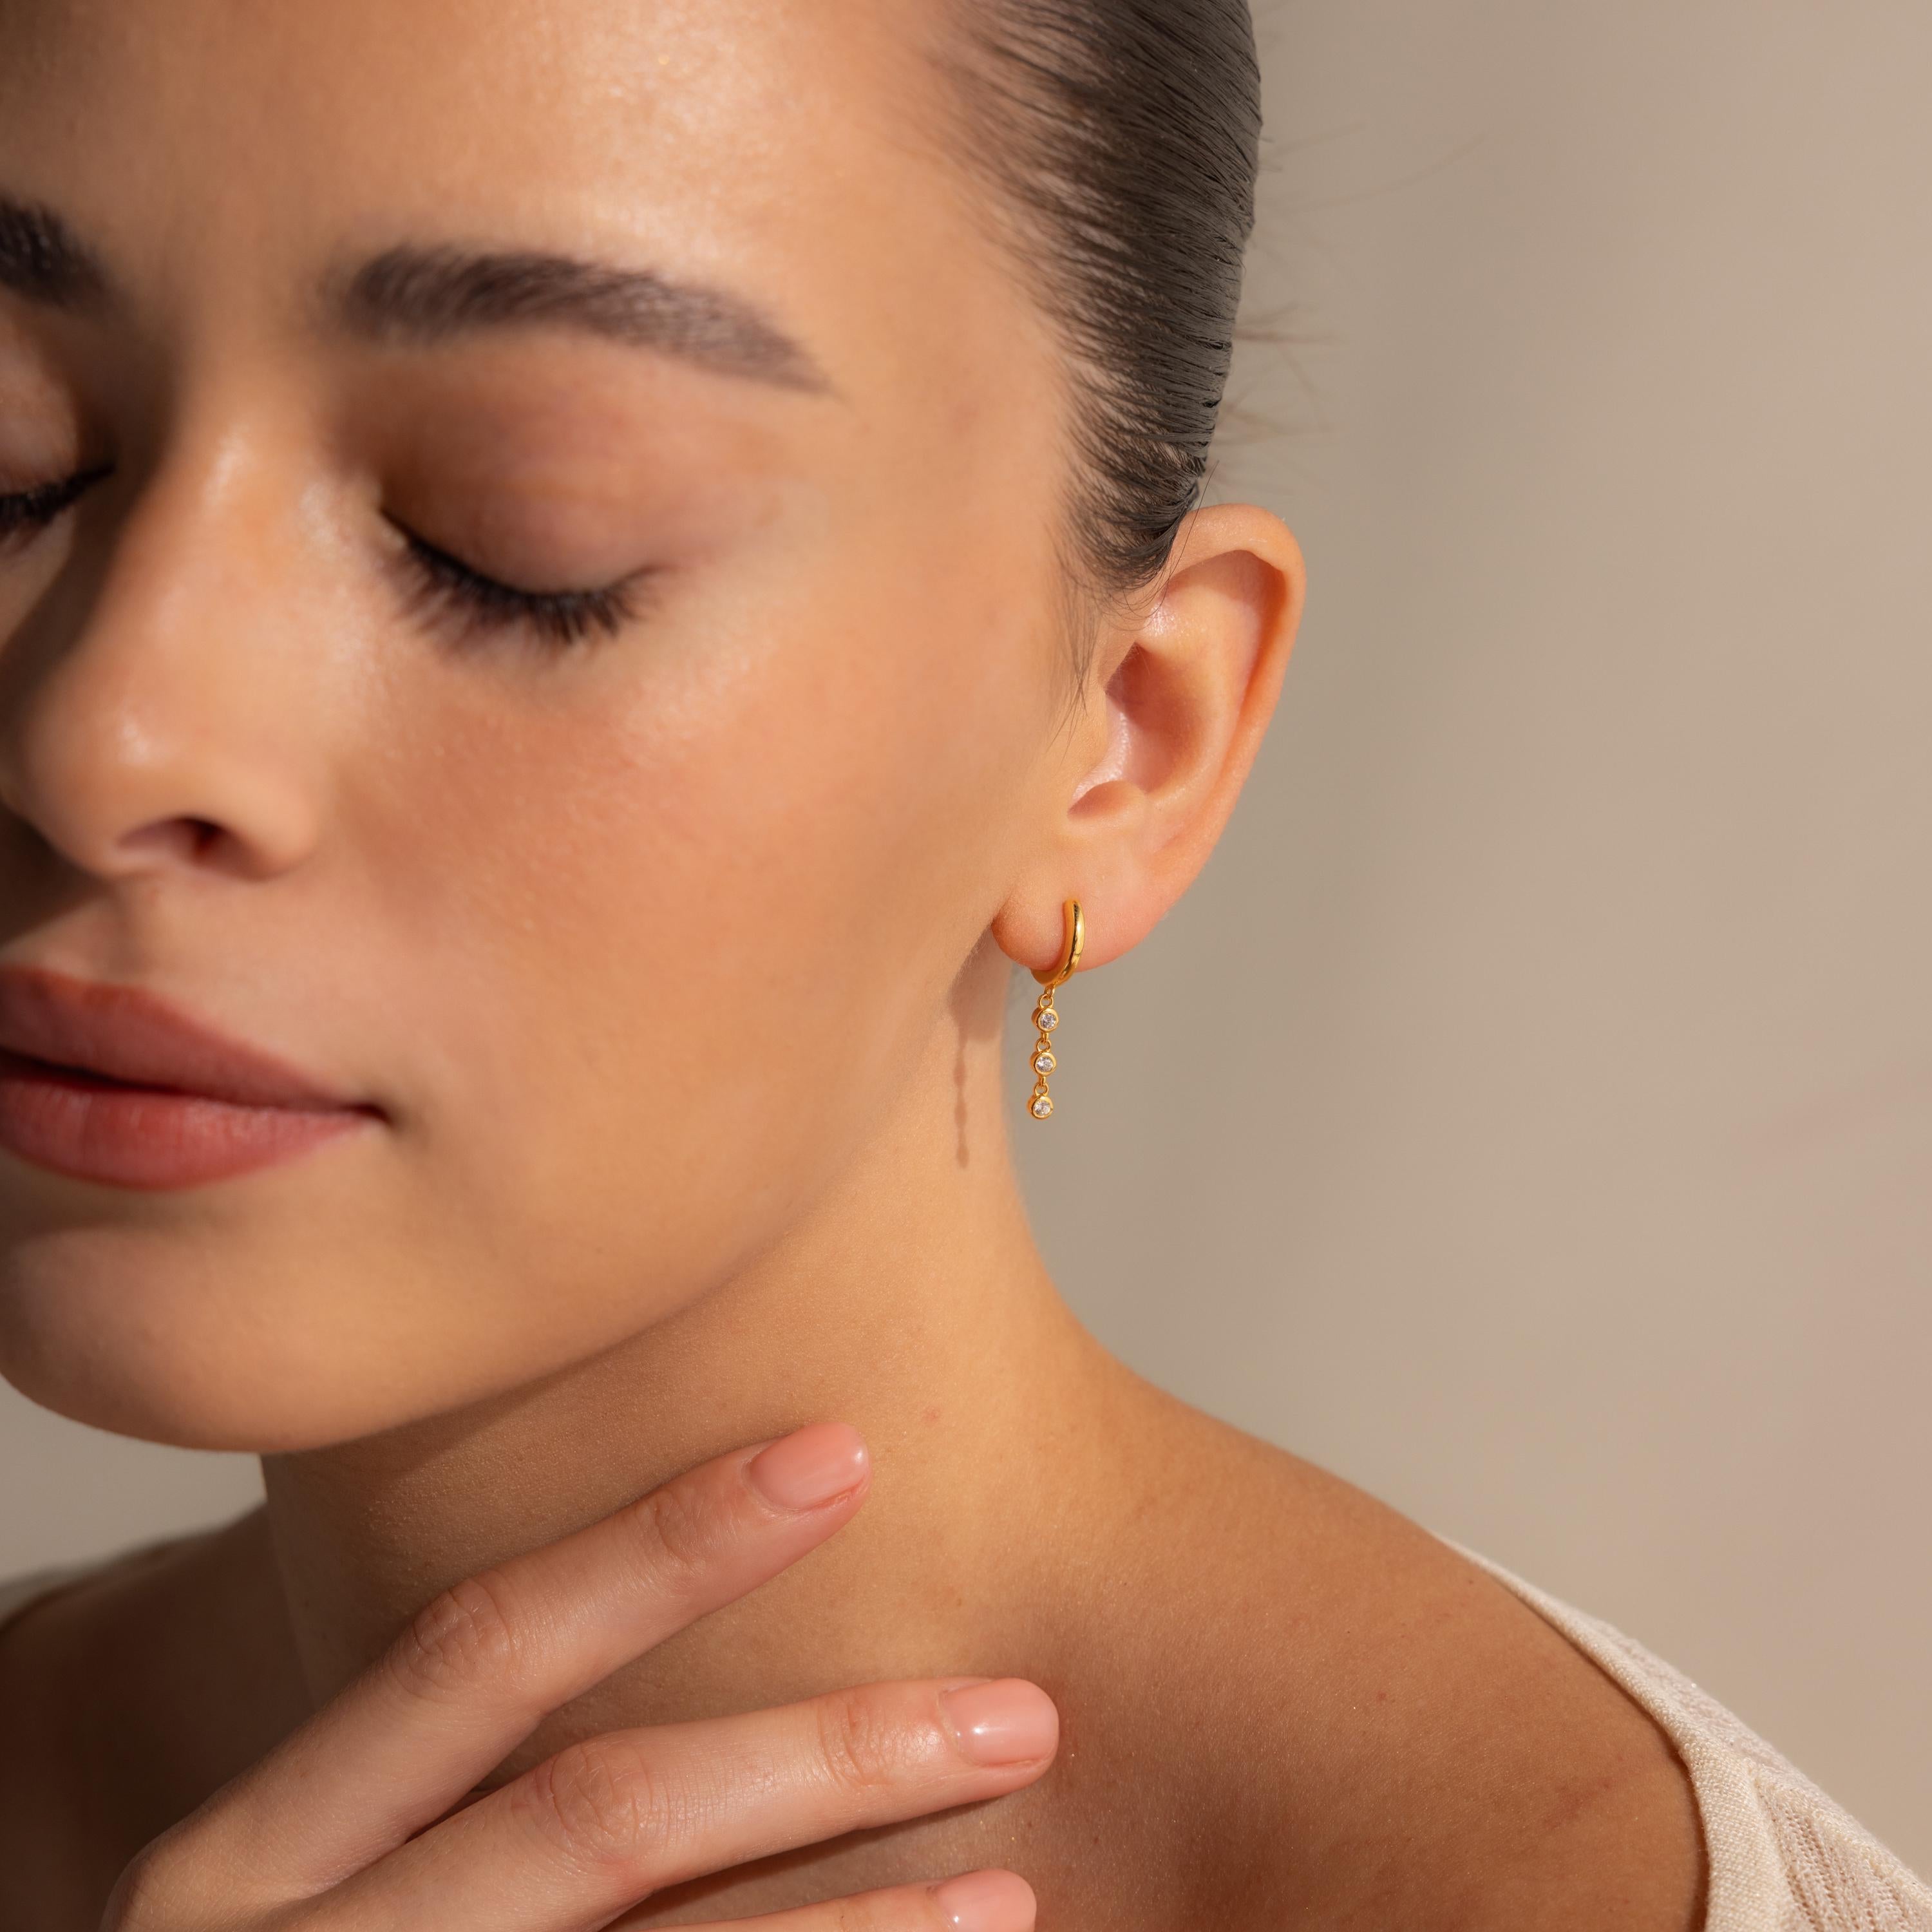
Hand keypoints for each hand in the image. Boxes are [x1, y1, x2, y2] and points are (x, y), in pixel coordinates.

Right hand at [101, 1422, 1051, 1930]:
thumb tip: (701, 1651)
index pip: (477, 1652)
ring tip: (1015, 1890)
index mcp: (246, 1856)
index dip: (665, 1542)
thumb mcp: (313, 1882)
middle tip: (1022, 1713)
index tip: (843, 1456)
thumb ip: (460, 1790)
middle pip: (596, 1815)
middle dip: (826, 1756)